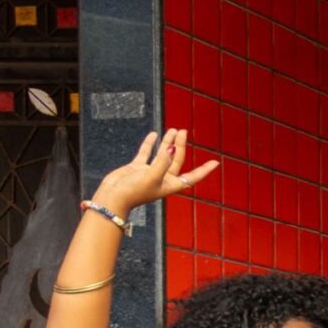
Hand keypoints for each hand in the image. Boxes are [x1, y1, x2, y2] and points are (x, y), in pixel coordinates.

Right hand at [92, 128, 219, 219]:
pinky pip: (146, 153)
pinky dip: (150, 144)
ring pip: (162, 155)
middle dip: (180, 145)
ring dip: (168, 142)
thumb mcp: (151, 176)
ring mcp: (150, 172)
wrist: (112, 197)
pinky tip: (154, 134)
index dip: (204, 170)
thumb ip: (162, 162)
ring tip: (173, 130)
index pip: (193, 176)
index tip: (216, 162)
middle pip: (177, 160)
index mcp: (171, 184)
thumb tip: (171, 148)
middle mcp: (163, 178)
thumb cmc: (133, 192)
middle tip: (183, 131)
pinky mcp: (137, 168)